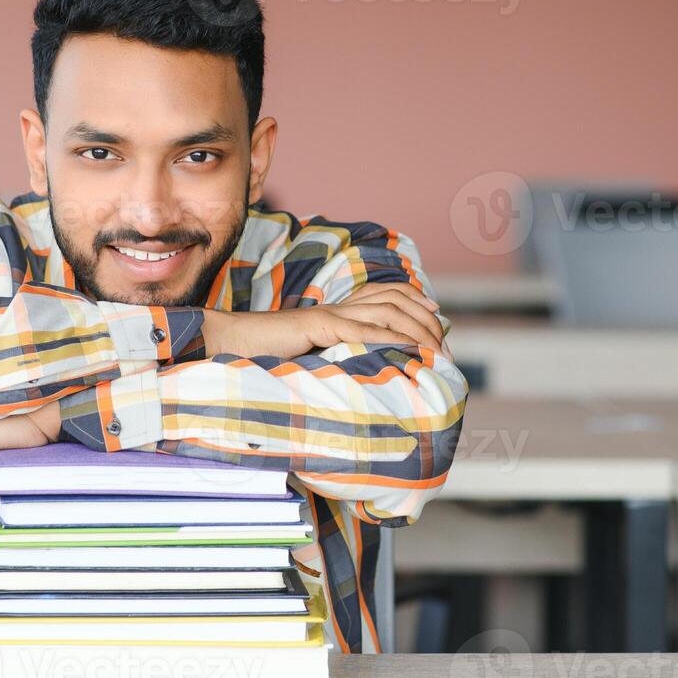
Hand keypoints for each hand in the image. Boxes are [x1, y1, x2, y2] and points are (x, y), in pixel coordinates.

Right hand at [200, 281, 443, 358]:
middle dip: (427, 322)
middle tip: (446, 351)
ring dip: (416, 331)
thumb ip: (337, 361)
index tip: (439, 325)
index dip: (418, 304)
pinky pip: (360, 328)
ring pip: (387, 311)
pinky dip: (389, 338)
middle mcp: (339, 307)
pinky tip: (407, 349)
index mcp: (340, 312)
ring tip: (435, 353)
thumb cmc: (266, 358)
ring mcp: (329, 315)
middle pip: (397, 300)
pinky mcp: (317, 326)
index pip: (389, 295)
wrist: (231, 345)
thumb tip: (366, 381)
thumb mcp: (312, 361)